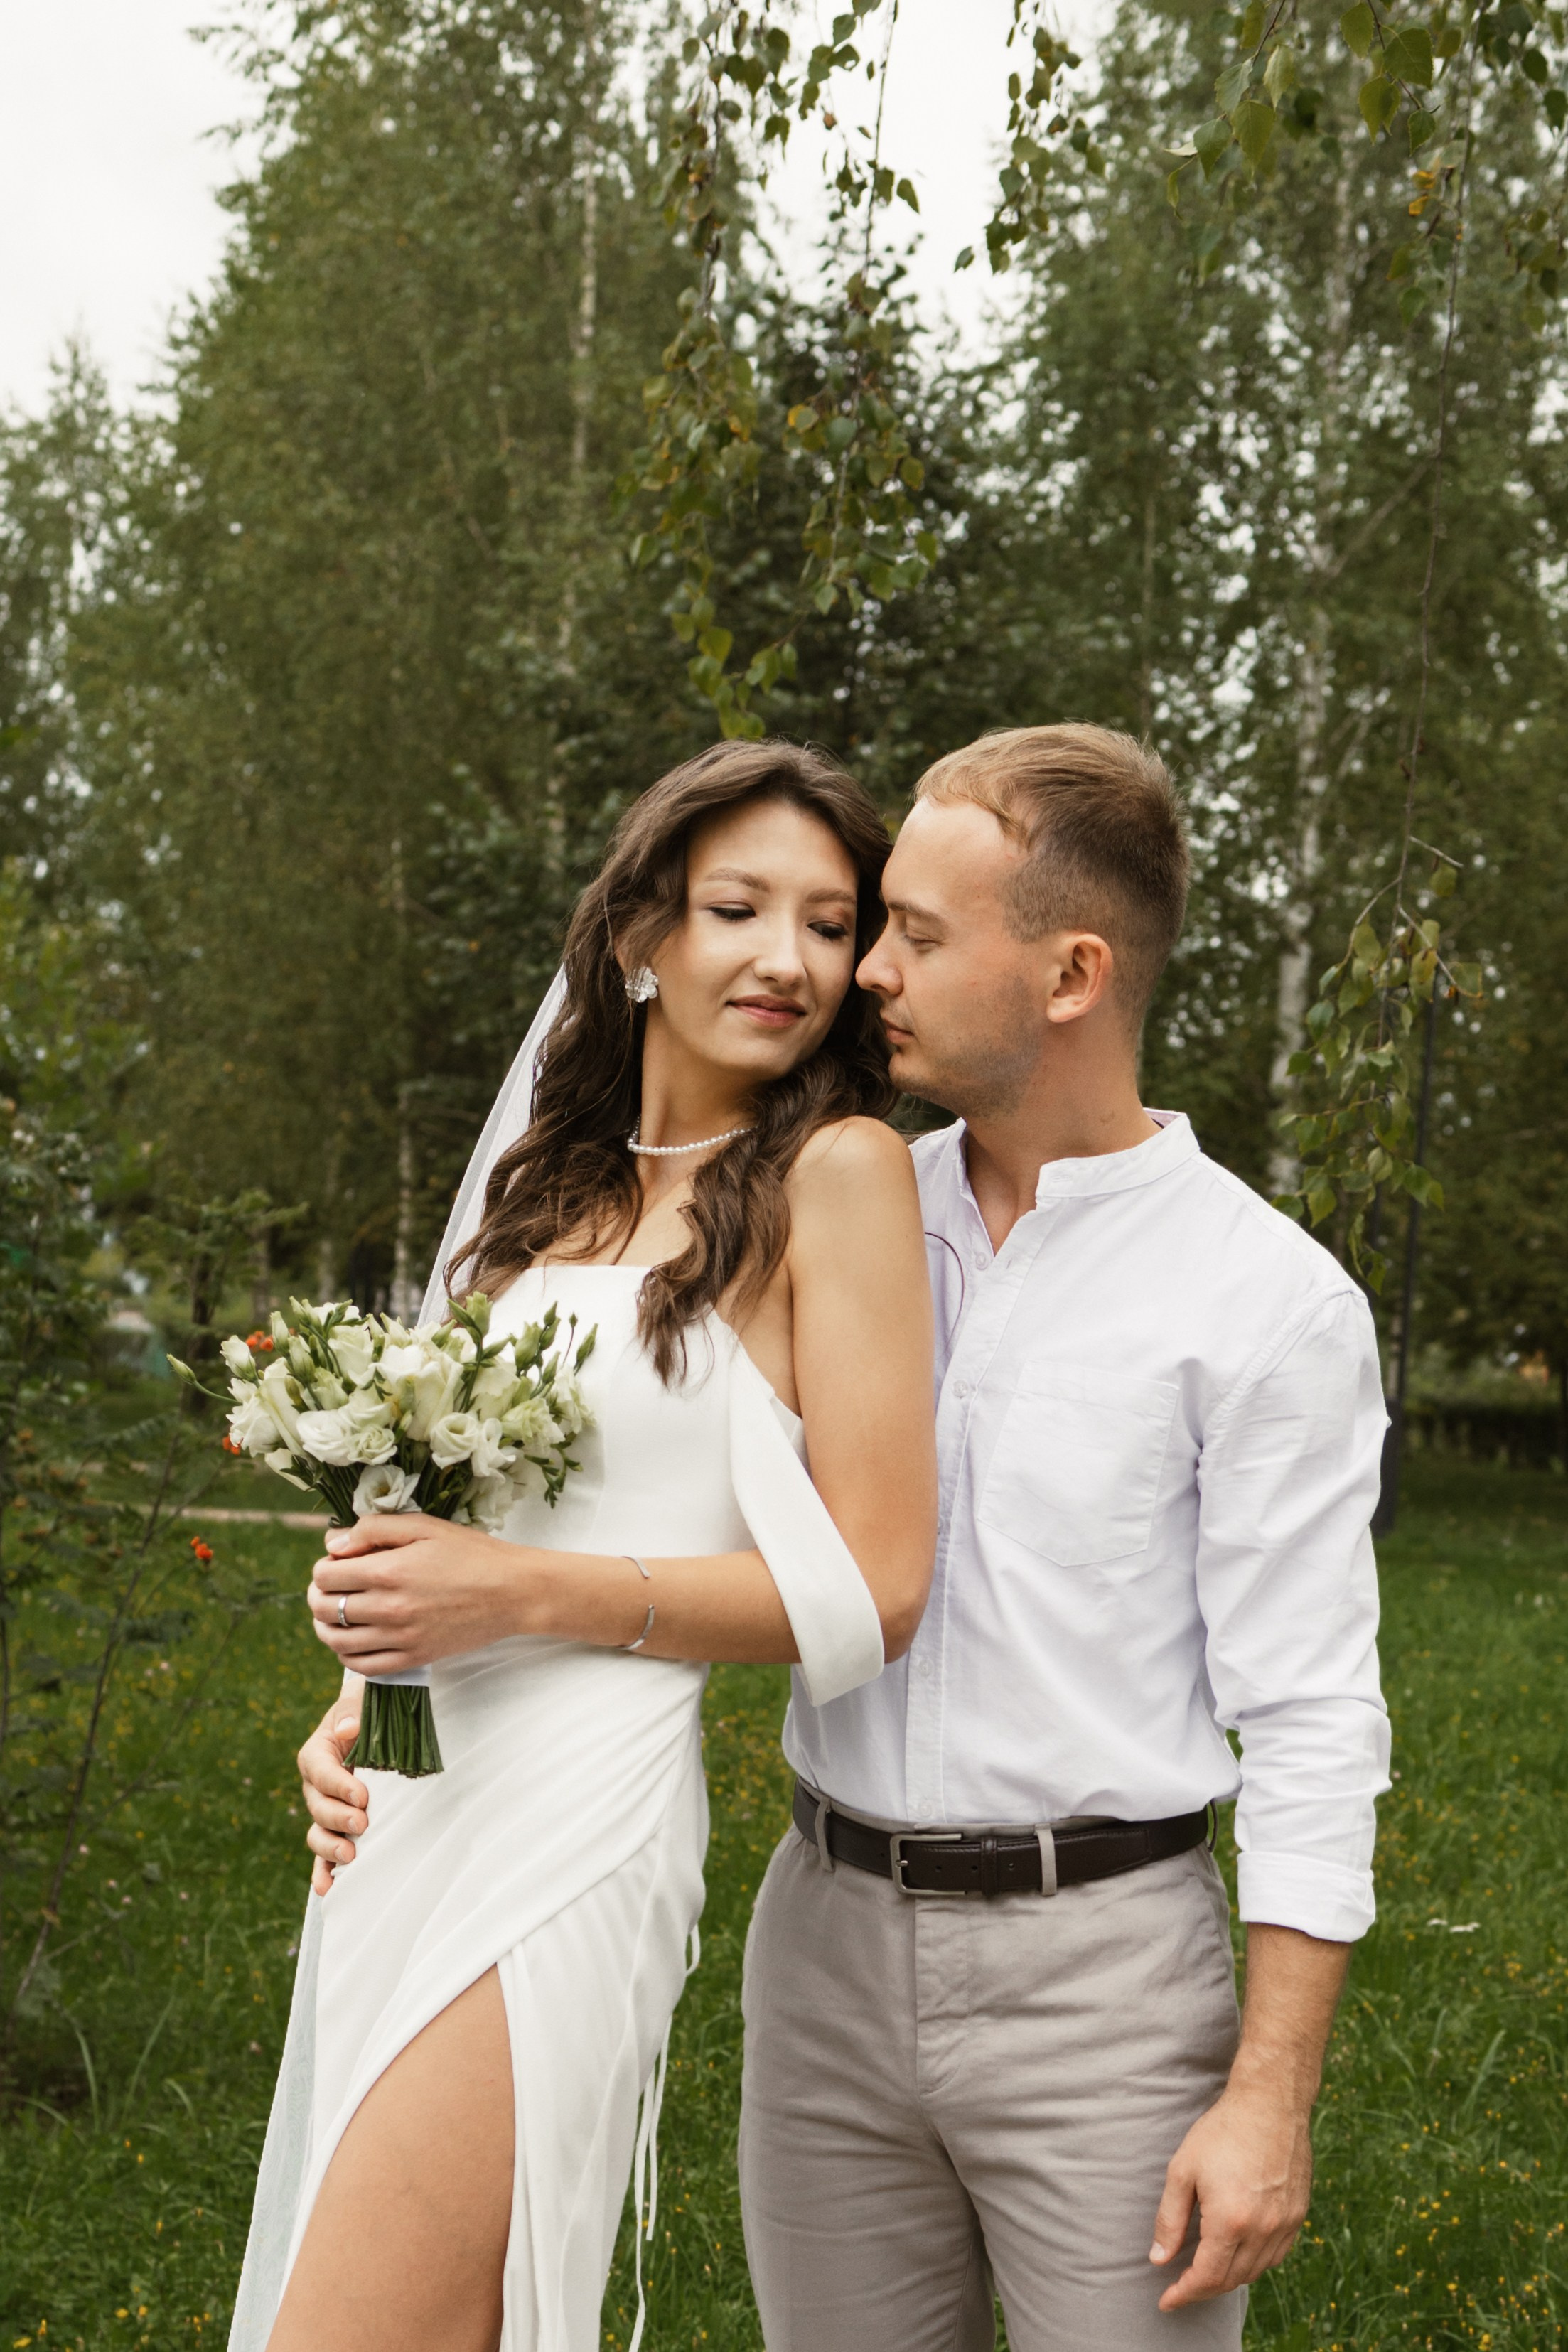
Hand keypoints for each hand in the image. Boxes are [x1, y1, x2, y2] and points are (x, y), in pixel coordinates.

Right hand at [300, 1704, 369, 1896]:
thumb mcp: (363, 1700)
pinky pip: (324, 1856)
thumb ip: (353, 1709)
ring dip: (330, 1848)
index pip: (320, 1771)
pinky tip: (328, 1889)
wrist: (381, 1730)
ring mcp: (325, 1811)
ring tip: (351, 1856)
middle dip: (338, 1818)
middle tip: (362, 1823)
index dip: (338, 1785)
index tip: (362, 1796)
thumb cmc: (372, 1711)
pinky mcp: (337, 1830)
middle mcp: (316, 1786)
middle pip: (317, 1806)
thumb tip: (348, 1728)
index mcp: (317, 1753)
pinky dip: (323, 1873)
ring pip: (317, 1833)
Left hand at [307, 1514, 538, 1671]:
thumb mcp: (424, 1526)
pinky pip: (363, 1667)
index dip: (324, 1565)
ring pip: (337, 1641)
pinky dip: (347, 1655)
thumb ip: (374, 1529)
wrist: (512, 1592)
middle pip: (325, 1608)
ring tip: (335, 1613)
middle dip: (319, 1594)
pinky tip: (353, 1640)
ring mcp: (400, 1638)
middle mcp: (389, 1609)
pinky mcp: (413, 1658)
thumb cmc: (470, 1553)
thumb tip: (333, 1544)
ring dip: (326, 1626)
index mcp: (389, 1571)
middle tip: (331, 1586)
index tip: (336, 1561)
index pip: (326, 1575)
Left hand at [1149, 2080, 1312, 2308]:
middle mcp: (1262, 2230)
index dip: (1184, 2294)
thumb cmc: (1222, 2131)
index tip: (1167, 2300)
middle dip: (1204, 2288)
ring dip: (1230, 2278)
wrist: (1271, 2102)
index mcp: (1230, 2221)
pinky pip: (1277, 2255)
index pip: (1206, 2277)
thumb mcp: (1183, 2170)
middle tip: (1182, 2286)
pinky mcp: (1298, 2214)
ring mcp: (1285, 2224)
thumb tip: (1159, 2259)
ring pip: (1256, 2271)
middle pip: (1231, 2280)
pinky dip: (1255, 2263)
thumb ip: (1170, 2219)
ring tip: (1207, 2271)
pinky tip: (1240, 2252)